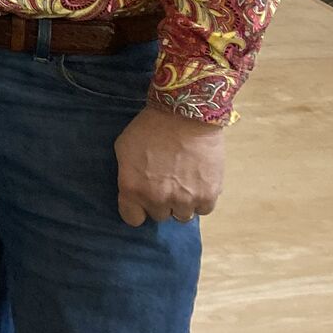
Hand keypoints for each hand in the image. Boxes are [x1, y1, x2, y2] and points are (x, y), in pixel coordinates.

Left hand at [114, 104, 225, 225]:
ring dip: (182, 203)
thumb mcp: (124, 148)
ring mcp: (184, 200)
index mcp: (133, 189)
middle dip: (160, 202)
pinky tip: (198, 183)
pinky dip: (201, 200)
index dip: (137, 209)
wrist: (185, 115)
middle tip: (165, 184)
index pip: (132, 218)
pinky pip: (203, 209)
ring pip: (182, 216)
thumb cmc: (150, 127)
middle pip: (159, 216)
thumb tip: (134, 188)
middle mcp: (158, 200)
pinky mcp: (208, 196)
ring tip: (183, 183)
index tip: (142, 201)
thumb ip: (128, 174)